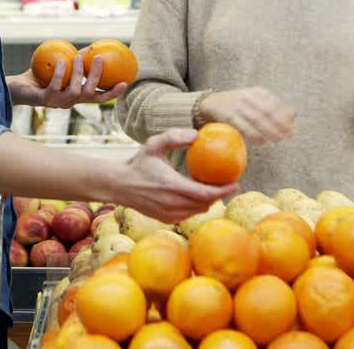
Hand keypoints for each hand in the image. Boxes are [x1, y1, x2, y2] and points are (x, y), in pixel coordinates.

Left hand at [8, 51, 125, 108]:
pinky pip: (54, 87)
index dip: (112, 93)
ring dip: (78, 73)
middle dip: (96, 77)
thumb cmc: (40, 76)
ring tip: (78, 57)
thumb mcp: (62, 66)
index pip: (97, 98)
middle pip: (89, 94)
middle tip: (99, 59)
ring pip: (74, 91)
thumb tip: (92, 46)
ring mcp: (56, 103)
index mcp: (76, 97)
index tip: (124, 82)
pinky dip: (59, 74)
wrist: (17, 86)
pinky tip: (62, 62)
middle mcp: (69, 102)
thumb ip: (76, 60)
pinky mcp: (43, 100)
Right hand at [114, 128, 237, 222]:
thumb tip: (196, 135)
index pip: (205, 194)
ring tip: (212, 189)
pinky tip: (195, 195)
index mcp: (172, 186)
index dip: (223, 191)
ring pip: (197, 211)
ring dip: (207, 201)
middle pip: (205, 204)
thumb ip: (174, 137)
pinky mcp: (165, 218)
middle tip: (227, 184)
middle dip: (219, 196)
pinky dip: (195, 206)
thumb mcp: (153, 144)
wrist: (118, 185)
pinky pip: (187, 214)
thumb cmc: (138, 163)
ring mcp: (168, 214)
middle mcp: (171, 203)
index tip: (235, 184)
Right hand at [197, 87, 295, 142]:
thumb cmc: (239, 104)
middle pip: (267, 111)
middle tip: (288, 135)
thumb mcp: (256, 100)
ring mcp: (238, 106)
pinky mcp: (229, 116)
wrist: (212, 103)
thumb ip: (274, 106)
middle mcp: (248, 96)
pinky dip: (254, 134)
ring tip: (278, 140)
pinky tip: (262, 141)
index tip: (293, 128)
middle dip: (279, 124)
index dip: (285, 116)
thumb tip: (293, 114)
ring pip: (257, 119)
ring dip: (269, 130)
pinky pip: (243, 126)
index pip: (275, 103)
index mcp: (257, 92)